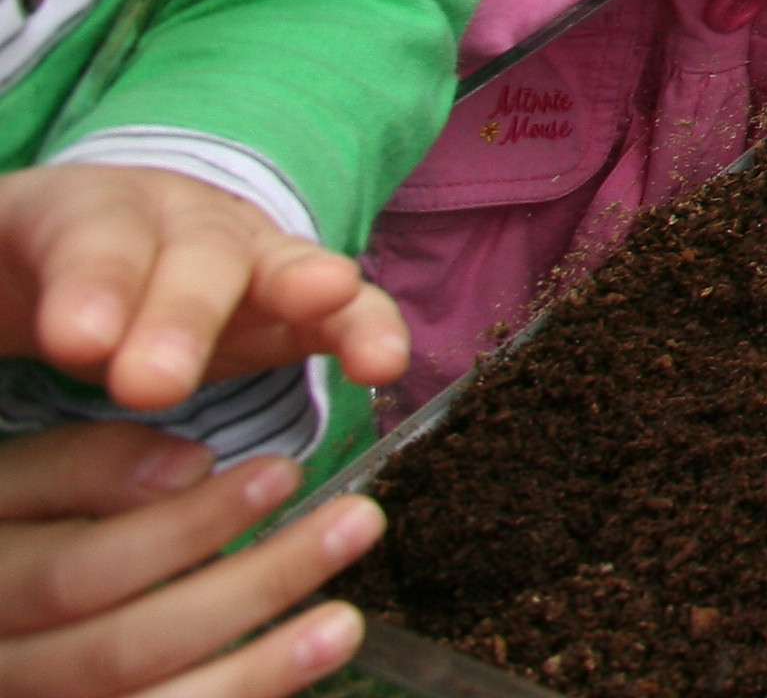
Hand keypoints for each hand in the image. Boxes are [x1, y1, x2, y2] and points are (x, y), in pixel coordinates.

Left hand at [0, 170, 400, 414]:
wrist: (86, 244)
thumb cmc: (14, 272)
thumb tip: (1, 316)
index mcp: (67, 213)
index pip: (81, 239)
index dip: (88, 285)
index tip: (76, 341)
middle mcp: (166, 217)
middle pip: (182, 254)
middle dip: (178, 311)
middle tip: (152, 379)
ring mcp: (238, 249)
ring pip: (272, 264)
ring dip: (300, 294)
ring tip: (325, 310)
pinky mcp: (288, 298)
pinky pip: (335, 307)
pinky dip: (361, 325)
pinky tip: (381, 360)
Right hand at [0, 429, 382, 697]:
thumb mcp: (4, 486)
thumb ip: (77, 468)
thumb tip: (190, 469)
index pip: (80, 573)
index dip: (184, 527)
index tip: (282, 472)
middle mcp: (4, 670)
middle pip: (123, 651)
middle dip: (249, 588)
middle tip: (356, 523)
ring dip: (256, 673)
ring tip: (343, 624)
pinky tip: (297, 673)